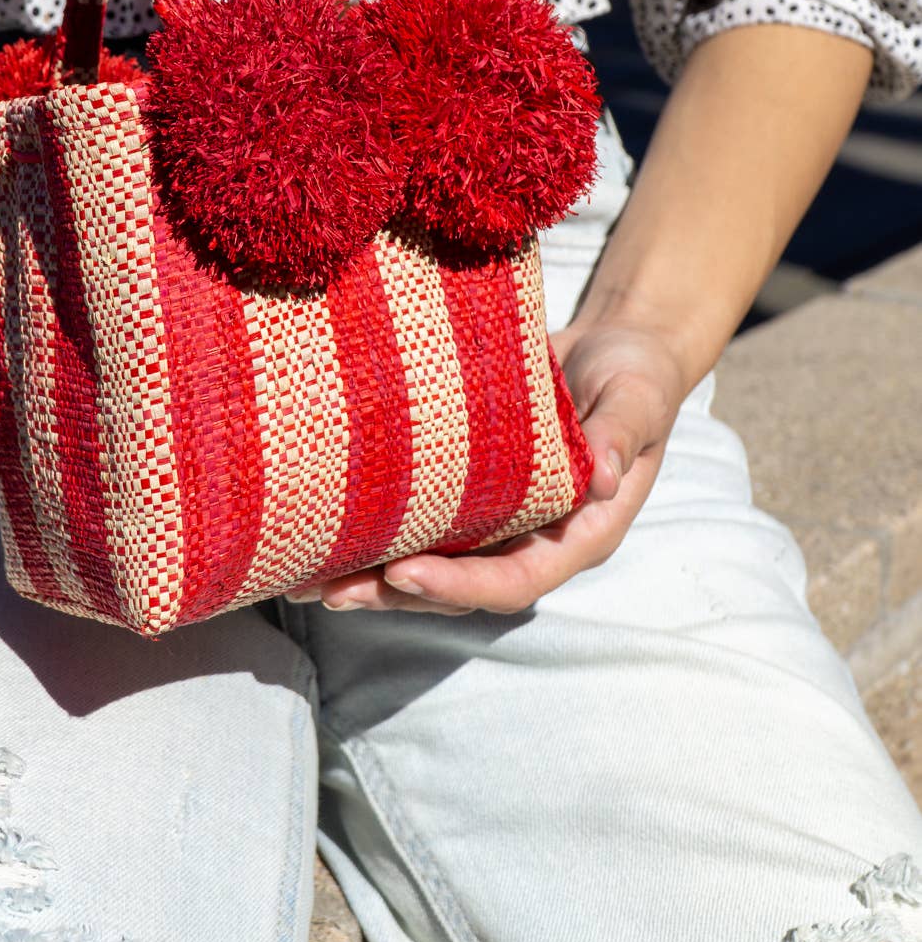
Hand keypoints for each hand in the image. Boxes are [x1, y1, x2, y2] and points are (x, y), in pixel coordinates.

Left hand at [287, 316, 690, 615]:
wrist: (615, 348)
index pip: (515, 580)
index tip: (404, 574)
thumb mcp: (638, 396)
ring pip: (431, 563)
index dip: (459, 586)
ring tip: (304, 581)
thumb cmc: (634, 374)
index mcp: (579, 533)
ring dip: (371, 576)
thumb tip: (605, 479)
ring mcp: (499, 518)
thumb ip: (622, 434)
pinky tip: (321, 532)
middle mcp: (533, 538)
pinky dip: (375, 531)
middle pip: (459, 587)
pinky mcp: (470, 489)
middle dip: (395, 593)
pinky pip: (421, 521)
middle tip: (330, 592)